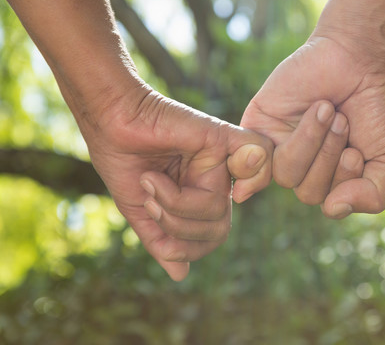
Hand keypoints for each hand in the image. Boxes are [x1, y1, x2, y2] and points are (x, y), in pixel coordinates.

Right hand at [82, 86, 272, 280]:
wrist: (109, 124)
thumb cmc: (123, 163)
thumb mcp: (141, 212)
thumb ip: (163, 242)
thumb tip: (182, 275)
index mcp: (198, 197)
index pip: (212, 237)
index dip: (184, 245)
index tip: (150, 216)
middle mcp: (214, 182)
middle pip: (217, 230)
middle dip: (177, 226)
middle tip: (151, 200)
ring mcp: (220, 162)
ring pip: (218, 209)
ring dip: (176, 204)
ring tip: (153, 179)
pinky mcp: (221, 138)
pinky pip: (259, 154)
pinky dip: (249, 170)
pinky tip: (211, 172)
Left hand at [241, 36, 384, 218]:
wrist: (360, 57)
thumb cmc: (378, 105)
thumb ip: (373, 196)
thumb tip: (333, 209)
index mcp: (332, 177)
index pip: (330, 204)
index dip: (347, 180)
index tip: (359, 147)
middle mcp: (304, 166)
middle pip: (308, 193)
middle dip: (331, 158)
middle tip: (344, 121)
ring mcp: (280, 147)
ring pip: (287, 175)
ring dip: (314, 142)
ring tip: (328, 110)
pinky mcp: (259, 128)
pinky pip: (261, 156)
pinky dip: (290, 140)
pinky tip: (311, 115)